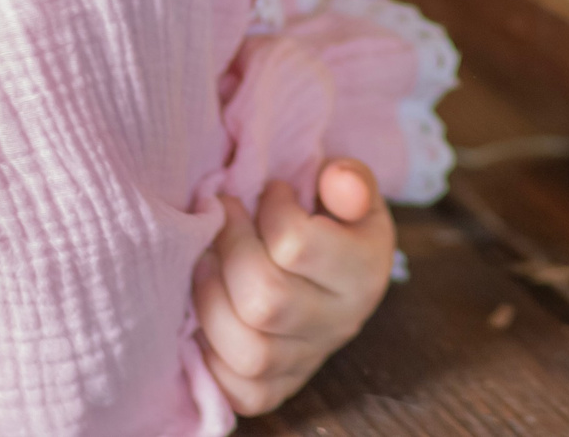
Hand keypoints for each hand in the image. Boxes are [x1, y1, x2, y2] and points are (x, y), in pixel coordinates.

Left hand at [194, 159, 395, 415]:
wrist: (335, 268)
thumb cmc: (332, 218)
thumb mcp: (350, 188)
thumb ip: (347, 178)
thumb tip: (338, 180)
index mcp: (365, 270)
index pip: (297, 246)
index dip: (269, 210)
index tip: (268, 190)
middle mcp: (343, 322)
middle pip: (267, 302)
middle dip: (229, 251)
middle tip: (221, 218)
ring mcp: (309, 361)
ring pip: (252, 352)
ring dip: (211, 300)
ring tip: (204, 261)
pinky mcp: (278, 389)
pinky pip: (238, 392)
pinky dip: (211, 357)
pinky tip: (206, 313)